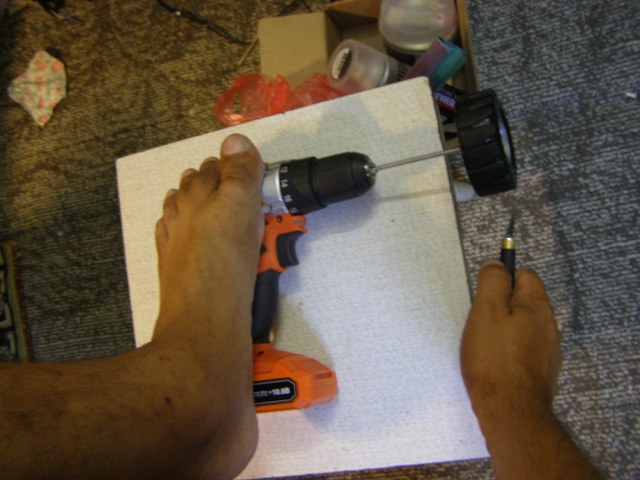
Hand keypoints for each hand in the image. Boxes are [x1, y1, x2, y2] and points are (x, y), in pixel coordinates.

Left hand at [153, 133, 263, 341]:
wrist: (203, 321)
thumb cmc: (224, 263)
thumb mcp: (240, 207)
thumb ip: (240, 172)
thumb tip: (236, 138)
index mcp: (196, 195)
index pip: (218, 166)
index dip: (241, 169)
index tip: (262, 181)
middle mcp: (180, 214)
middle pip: (200, 187)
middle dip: (224, 188)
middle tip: (254, 204)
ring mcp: (174, 241)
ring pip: (188, 212)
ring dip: (208, 209)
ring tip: (234, 221)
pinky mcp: (176, 268)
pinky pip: (182, 240)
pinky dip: (194, 235)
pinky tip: (208, 243)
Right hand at [461, 259, 560, 423]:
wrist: (510, 412)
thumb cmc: (494, 360)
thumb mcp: (486, 310)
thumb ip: (492, 282)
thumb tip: (496, 264)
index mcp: (538, 307)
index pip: (524, 275)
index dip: (502, 278)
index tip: (483, 292)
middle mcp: (549, 327)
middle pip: (523, 302)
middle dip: (500, 307)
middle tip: (479, 321)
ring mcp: (547, 352)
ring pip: (521, 328)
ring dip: (503, 331)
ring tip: (483, 345)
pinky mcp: (539, 373)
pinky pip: (521, 351)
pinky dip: (507, 352)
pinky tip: (492, 364)